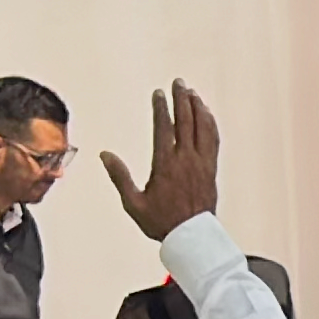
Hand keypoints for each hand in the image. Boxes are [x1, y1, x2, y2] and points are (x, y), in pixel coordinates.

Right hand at [102, 80, 222, 240]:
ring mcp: (202, 162)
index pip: (163, 129)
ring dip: (197, 108)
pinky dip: (210, 124)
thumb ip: (120, 176)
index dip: (161, 109)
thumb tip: (105, 154)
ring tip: (192, 93)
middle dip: (181, 100)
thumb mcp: (133, 202)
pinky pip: (213, 139)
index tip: (158, 94)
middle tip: (178, 83)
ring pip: (202, 128)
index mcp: (165, 165)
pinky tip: (206, 114)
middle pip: (185, 122)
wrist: (192, 236)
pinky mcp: (212, 168)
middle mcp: (186, 160)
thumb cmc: (160, 222)